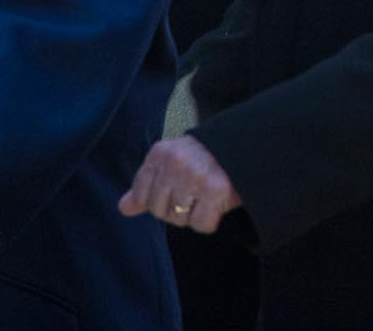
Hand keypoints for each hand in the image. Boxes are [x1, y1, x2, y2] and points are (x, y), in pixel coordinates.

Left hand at [119, 136, 241, 233]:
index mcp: (161, 153)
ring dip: (194, 214)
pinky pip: (201, 225)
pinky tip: (217, 204)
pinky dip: (210, 220)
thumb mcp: (173, 163)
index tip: (176, 186)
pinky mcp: (216, 191)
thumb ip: (147, 185)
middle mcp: (175, 163)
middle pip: (159, 210)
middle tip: (194, 193)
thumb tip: (123, 208)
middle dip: (176, 208)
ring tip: (207, 196)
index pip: (141, 194)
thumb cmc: (206, 158)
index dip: (158, 197)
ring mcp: (195, 177)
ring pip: (179, 219)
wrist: (248, 147)